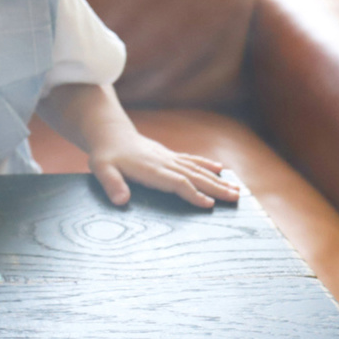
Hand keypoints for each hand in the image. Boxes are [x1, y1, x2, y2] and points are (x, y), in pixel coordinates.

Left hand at [88, 132, 240, 207]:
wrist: (110, 134)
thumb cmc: (105, 155)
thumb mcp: (100, 168)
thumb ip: (111, 183)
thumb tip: (121, 201)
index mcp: (151, 169)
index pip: (176, 182)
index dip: (192, 193)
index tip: (209, 204)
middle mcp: (164, 162)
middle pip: (193, 176)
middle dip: (215, 188)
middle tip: (236, 198)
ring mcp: (168, 157)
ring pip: (197, 169)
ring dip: (217, 180)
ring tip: (237, 190)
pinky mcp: (169, 155)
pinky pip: (191, 160)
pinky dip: (206, 165)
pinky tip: (221, 169)